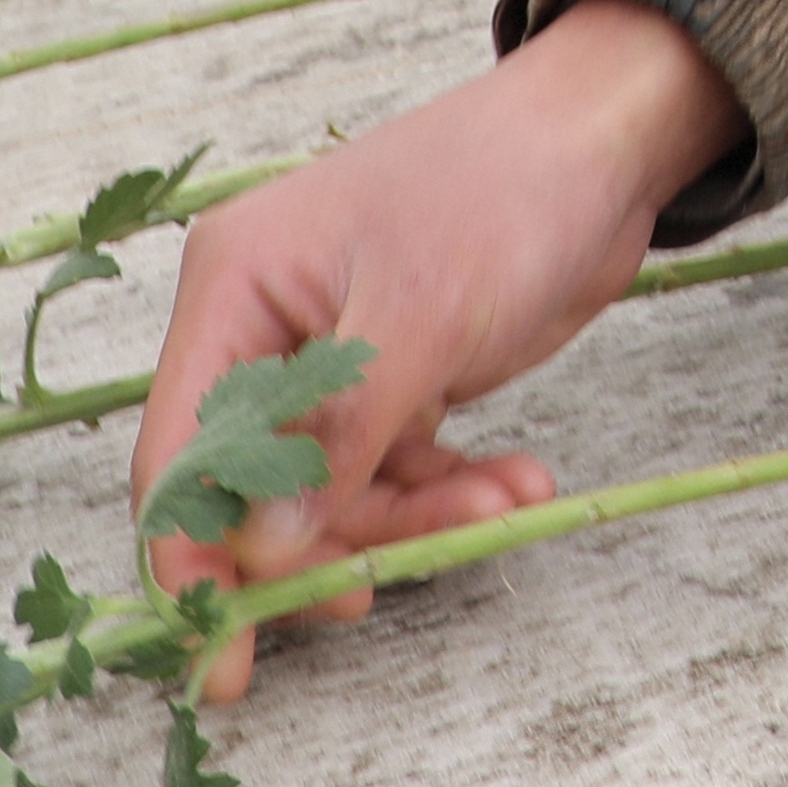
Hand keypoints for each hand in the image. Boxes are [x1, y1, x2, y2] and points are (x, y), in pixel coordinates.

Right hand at [131, 0, 742, 697]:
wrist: (606, 139)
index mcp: (236, 288)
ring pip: (338, 491)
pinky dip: (450, 489)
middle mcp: (267, 327)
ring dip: (413, 517)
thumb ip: (337, 436)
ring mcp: (333, 356)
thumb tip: (266, 551)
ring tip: (502, 504)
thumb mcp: (418, 313)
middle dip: (321, 544)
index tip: (220, 647)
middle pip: (254, 485)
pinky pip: (399, 468)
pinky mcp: (398, 379)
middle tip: (371, 596)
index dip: (192, 555)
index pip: (180, 449)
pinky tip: (519, 484)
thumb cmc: (500, 190)